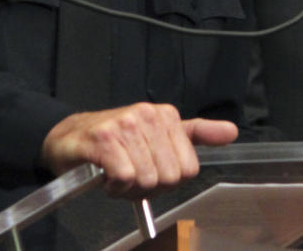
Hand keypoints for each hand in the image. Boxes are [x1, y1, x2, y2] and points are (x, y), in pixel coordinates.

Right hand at [41, 101, 237, 196]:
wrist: (70, 137)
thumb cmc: (117, 142)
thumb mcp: (160, 136)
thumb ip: (197, 135)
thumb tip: (232, 132)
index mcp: (167, 115)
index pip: (189, 168)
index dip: (170, 181)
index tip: (153, 172)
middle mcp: (148, 115)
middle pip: (169, 176)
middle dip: (149, 186)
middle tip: (132, 176)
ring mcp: (125, 124)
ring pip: (147, 178)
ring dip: (129, 187)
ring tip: (117, 174)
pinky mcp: (104, 139)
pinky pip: (124, 177)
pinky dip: (115, 186)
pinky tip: (106, 176)